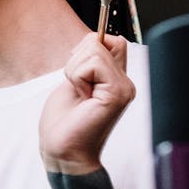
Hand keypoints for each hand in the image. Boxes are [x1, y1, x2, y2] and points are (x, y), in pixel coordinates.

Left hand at [39, 33, 134, 173]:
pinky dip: (76, 76)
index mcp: (117, 79)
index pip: (112, 40)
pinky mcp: (117, 93)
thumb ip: (89, 61)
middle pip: (101, 40)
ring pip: (94, 49)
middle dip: (76, 59)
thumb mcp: (75, 81)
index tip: (77, 73)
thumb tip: (95, 37)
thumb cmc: (64, 122)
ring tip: (79, 95)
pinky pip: (92, 63)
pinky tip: (81, 97)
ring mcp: (124, 88)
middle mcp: (125, 83)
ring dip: (74, 70)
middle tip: (76, 88)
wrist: (63, 152)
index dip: (88, 46)